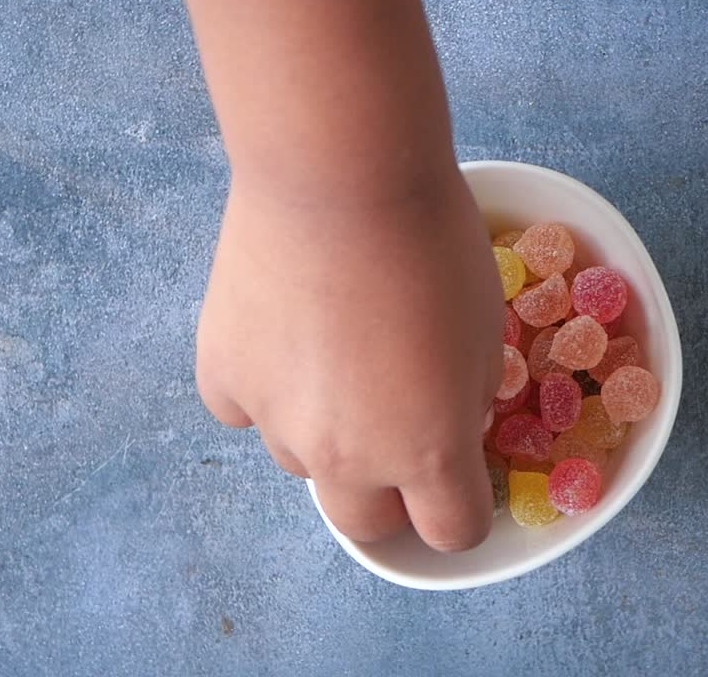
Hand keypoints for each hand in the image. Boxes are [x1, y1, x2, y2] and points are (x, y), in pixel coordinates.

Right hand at [195, 171, 503, 550]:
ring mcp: (273, 422)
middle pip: (365, 524)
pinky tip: (283, 332)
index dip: (462, 509)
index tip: (461, 478)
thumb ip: (468, 398)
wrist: (341, 175)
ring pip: (301, 462)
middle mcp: (345, 458)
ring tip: (335, 351)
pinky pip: (244, 410)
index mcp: (426, 452)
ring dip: (325, 433)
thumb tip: (449, 420)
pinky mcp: (220, 375)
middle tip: (396, 432)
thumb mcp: (486, 330)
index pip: (451, 532)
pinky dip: (266, 388)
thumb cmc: (434, 243)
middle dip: (389, 495)